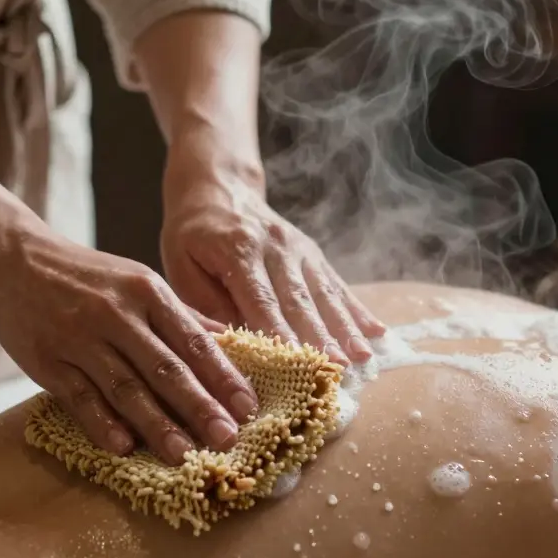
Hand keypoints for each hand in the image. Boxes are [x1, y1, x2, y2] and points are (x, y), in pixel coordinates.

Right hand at [0, 227, 258, 464]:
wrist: (14, 258)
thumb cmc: (86, 276)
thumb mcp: (137, 281)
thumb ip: (182, 315)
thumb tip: (233, 342)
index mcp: (147, 291)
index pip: (193, 340)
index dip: (222, 376)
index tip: (248, 408)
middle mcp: (117, 313)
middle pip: (165, 367)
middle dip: (199, 406)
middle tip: (227, 438)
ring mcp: (80, 337)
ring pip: (125, 386)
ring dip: (156, 424)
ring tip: (183, 455)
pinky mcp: (47, 359)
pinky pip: (79, 396)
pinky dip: (102, 423)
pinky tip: (123, 447)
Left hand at [160, 154, 385, 366]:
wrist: (219, 188)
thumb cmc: (193, 235)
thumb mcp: (181, 265)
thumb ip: (205, 303)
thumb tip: (233, 342)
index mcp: (238, 250)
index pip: (261, 300)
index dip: (279, 333)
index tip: (296, 362)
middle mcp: (275, 247)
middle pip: (299, 299)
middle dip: (320, 337)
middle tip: (337, 369)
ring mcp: (299, 248)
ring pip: (324, 293)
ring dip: (345, 327)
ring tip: (363, 356)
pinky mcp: (312, 252)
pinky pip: (336, 283)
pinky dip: (357, 308)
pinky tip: (376, 330)